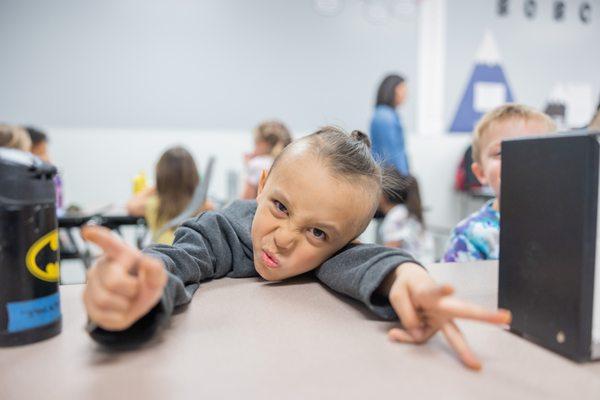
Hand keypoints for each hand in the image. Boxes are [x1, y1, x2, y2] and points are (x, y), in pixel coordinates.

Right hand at [81, 225, 167, 330]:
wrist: (135, 299)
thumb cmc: (144, 282)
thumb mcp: (156, 278)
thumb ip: (156, 271)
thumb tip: (148, 262)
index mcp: (121, 254)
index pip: (110, 243)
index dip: (99, 237)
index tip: (87, 231)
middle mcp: (102, 265)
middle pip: (113, 281)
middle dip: (130, 289)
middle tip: (135, 289)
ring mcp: (91, 283)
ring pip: (104, 300)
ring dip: (124, 304)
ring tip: (127, 299)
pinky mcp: (86, 300)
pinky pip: (103, 315)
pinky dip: (117, 316)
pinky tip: (119, 308)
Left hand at [382, 263, 511, 369]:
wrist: (410, 283)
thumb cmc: (407, 287)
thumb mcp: (398, 294)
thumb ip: (405, 313)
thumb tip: (419, 333)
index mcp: (431, 292)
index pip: (437, 291)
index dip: (442, 290)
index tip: (450, 288)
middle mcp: (442, 306)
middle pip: (464, 312)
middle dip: (485, 315)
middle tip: (506, 317)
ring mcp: (441, 319)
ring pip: (454, 335)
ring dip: (464, 351)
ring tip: (476, 365)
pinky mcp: (437, 327)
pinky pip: (419, 337)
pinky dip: (404, 335)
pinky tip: (395, 335)